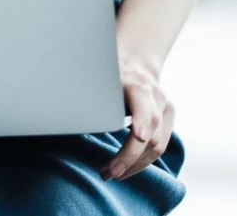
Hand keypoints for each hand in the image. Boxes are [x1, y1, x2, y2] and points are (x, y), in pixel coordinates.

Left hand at [103, 55, 173, 181]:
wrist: (136, 61)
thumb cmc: (111, 70)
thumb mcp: (100, 75)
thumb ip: (91, 93)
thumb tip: (67, 108)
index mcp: (137, 84)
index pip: (144, 104)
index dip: (142, 121)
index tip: (137, 136)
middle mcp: (156, 97)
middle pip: (149, 134)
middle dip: (129, 158)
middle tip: (107, 172)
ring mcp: (166, 108)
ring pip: (157, 146)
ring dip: (135, 166)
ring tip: (112, 174)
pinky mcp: (169, 119)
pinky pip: (159, 147)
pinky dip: (142, 161)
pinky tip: (125, 169)